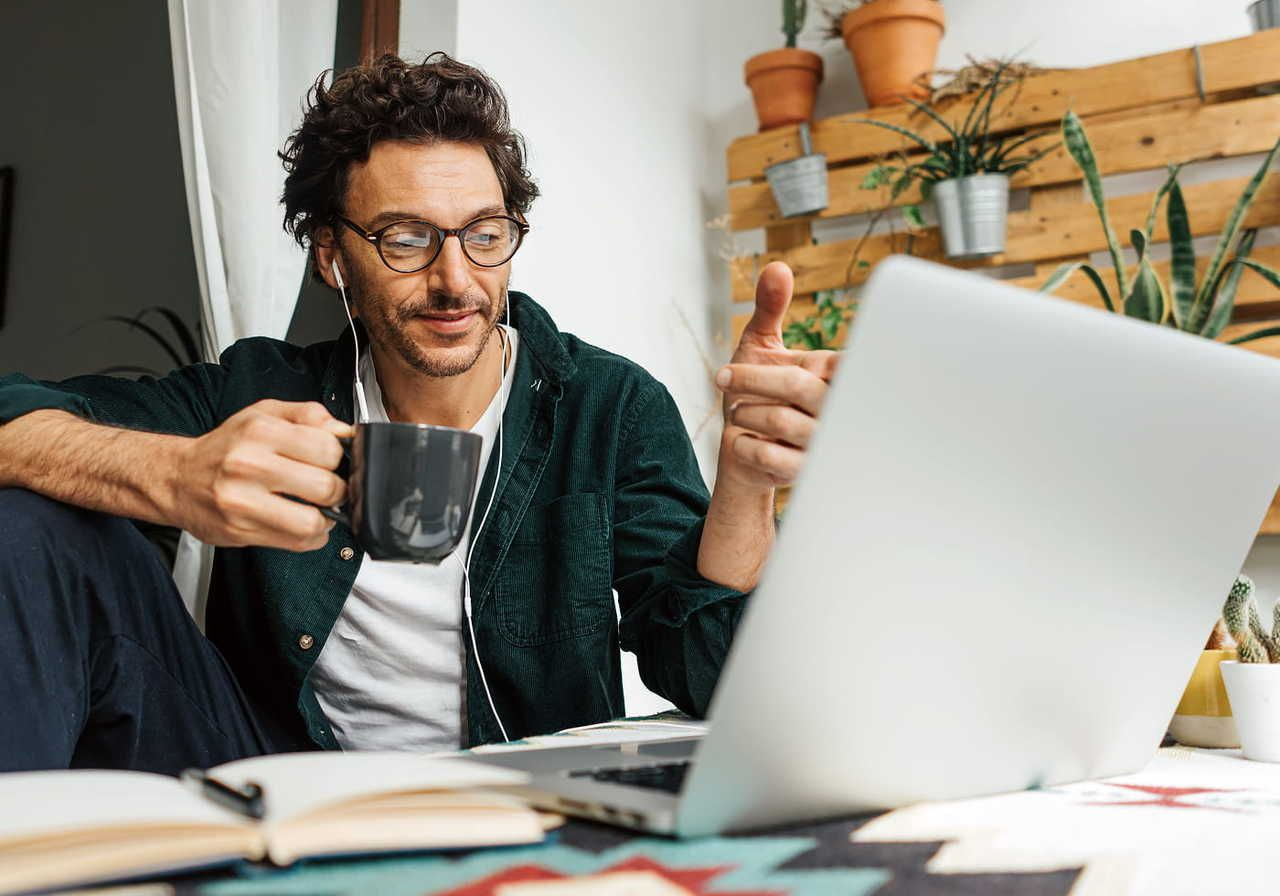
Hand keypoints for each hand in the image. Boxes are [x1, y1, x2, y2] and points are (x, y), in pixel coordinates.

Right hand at [172, 400, 352, 551]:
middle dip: (337, 490)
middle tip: (329, 488)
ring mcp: (243, 502)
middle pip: (325, 487)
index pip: (328, 448)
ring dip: (326, 519)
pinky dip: (310, 536)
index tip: (334, 463)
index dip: (340, 458)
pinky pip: (295, 542)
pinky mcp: (240, 530)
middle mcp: (249, 465)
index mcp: (260, 431)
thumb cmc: (225, 447)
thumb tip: (346, 432)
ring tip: (317, 509)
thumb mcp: (264, 414)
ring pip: (312, 522)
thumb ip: (309, 416)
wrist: (177, 477)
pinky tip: (301, 522)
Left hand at [715, 261, 837, 491]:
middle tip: (722, 379)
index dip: (788, 361)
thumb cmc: (759, 395)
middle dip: (749, 380)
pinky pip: (765, 454)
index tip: (756, 364)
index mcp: (835, 377)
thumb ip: (770, 308)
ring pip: (778, 420)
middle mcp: (836, 410)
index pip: (836, 361)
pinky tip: (744, 441)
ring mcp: (821, 443)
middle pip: (796, 385)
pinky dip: (742, 444)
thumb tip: (777, 267)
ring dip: (743, 413)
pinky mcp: (803, 473)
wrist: (746, 454)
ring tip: (739, 412)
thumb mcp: (761, 347)